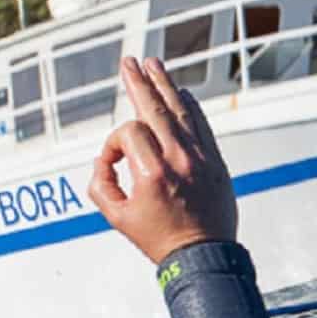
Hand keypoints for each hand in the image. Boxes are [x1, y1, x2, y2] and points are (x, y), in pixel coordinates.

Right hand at [89, 57, 237, 263]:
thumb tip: (105, 160)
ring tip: (154, 64)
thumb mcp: (117, 217)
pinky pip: (202, 124)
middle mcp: (180, 159)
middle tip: (130, 62)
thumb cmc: (160, 239)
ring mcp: (201, 157)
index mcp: (153, 172)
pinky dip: (190, 106)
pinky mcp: (216, 161)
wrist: (204, 255)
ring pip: (182, 110)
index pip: (129, 132)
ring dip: (165, 85)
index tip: (113, 163)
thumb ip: (100, 185)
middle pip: (157, 108)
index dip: (113, 143)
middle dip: (140, 82)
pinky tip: (180, 92)